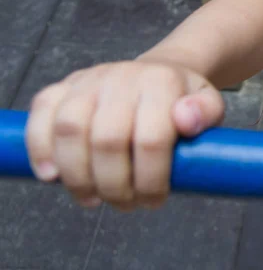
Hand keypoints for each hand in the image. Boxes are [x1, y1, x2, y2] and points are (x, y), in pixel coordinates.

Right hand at [25, 61, 224, 210]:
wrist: (160, 72)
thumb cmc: (182, 98)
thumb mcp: (210, 104)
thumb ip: (206, 113)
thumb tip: (186, 120)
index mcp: (161, 81)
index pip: (151, 139)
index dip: (150, 180)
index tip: (154, 199)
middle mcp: (123, 75)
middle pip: (107, 140)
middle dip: (115, 186)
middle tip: (125, 203)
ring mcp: (90, 79)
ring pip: (70, 129)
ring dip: (78, 175)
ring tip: (94, 197)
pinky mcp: (64, 85)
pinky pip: (42, 113)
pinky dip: (40, 147)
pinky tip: (53, 175)